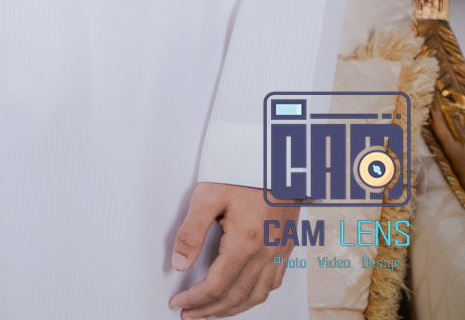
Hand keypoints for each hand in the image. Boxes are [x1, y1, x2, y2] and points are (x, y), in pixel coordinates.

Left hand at [169, 182, 298, 317]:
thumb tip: (179, 263)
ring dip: (232, 309)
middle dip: (210, 310)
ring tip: (211, 312)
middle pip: (237, 296)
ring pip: (257, 296)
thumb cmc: (242, 173)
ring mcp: (279, 253)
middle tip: (189, 314)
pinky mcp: (285, 249)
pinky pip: (272, 285)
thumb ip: (191, 232)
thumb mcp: (207, 197)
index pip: (217, 285)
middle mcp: (266, 253)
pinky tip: (241, 296)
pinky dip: (254, 297)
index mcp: (246, 242)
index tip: (179, 303)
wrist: (277, 161)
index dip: (196, 299)